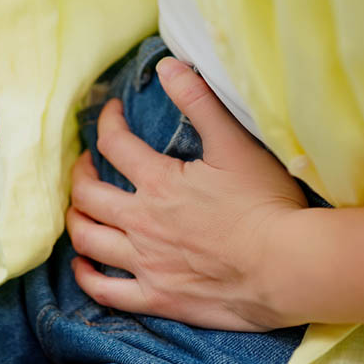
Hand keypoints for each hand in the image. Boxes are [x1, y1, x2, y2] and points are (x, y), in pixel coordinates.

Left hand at [67, 57, 308, 331]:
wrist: (287, 268)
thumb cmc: (266, 205)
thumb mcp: (236, 144)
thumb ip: (200, 101)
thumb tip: (167, 65)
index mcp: (159, 182)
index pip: (114, 143)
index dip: (106, 122)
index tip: (110, 113)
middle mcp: (141, 222)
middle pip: (87, 194)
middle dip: (80, 174)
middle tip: (86, 165)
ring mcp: (146, 264)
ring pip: (88, 239)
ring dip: (76, 219)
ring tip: (80, 209)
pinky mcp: (157, 298)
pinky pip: (105, 291)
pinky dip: (87, 276)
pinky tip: (83, 266)